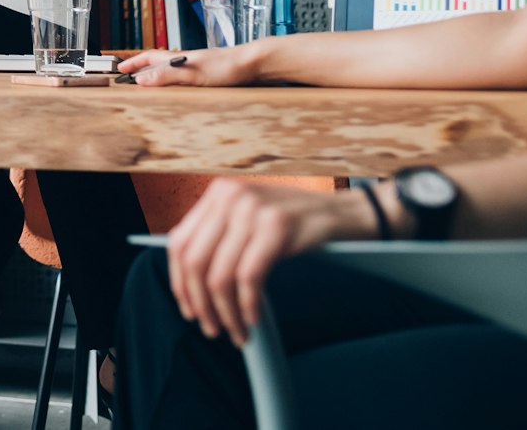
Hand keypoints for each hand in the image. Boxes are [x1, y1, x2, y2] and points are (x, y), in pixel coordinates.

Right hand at [116, 46, 259, 86]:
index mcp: (179, 59)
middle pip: (158, 63)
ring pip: (172, 71)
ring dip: (158, 76)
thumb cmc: (226, 68)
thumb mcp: (193, 74)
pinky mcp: (210, 75)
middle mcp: (186, 61)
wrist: (255, 64)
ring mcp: (198, 67)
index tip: (119, 69)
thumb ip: (167, 77)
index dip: (134, 63)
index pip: (149, 58)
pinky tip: (181, 91)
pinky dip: (176, 83)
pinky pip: (185, 78)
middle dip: (142, 69)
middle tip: (129, 78)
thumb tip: (141, 80)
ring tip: (150, 86)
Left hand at [166, 180, 377, 345]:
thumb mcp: (249, 219)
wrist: (348, 213)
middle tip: (213, 330)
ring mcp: (253, 209)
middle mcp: (229, 196)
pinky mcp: (278, 226)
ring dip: (226, 313)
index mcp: (217, 193)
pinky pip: (249, 278)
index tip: (189, 310)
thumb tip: (188, 283)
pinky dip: (247, 305)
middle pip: (194, 261)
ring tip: (237, 333)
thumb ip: (220, 237)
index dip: (179, 282)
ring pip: (220, 275)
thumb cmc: (296, 224)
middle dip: (200, 304)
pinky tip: (254, 318)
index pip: (178, 242)